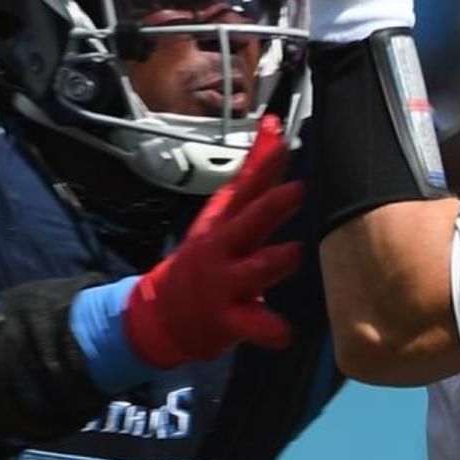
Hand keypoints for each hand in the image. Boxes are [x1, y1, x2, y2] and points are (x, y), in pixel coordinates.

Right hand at [123, 118, 305, 366]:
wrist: (162, 313)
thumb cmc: (207, 256)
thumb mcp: (224, 214)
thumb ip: (253, 174)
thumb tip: (274, 126)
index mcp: (224, 221)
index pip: (245, 185)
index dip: (263, 159)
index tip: (279, 132)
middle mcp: (222, 247)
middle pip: (247, 222)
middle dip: (270, 205)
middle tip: (297, 189)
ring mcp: (223, 284)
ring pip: (252, 271)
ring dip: (273, 261)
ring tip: (295, 251)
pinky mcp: (226, 320)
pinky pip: (252, 325)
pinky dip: (268, 330)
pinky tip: (284, 334)